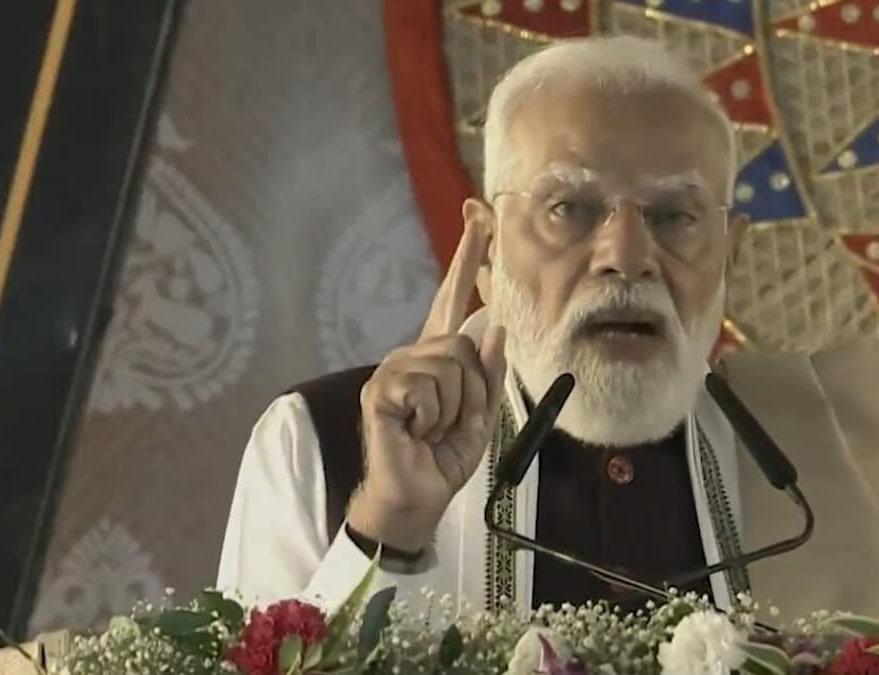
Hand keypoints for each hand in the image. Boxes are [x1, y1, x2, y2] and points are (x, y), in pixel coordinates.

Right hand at [347, 224, 506, 552]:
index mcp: (438, 358)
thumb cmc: (444, 457)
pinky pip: (430, 387)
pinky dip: (434, 418)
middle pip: (465, 344)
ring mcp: (394, 368)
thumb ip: (490, 372)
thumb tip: (496, 325)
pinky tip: (415, 432)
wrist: (417, 496)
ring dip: (456, 408)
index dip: (467, 259)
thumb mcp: (481, 415)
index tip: (479, 217)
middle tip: (452, 425)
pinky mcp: (382, 389)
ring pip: (452, 366)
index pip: (454, 299)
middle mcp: (413, 354)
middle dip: (473, 392)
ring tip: (433, 430)